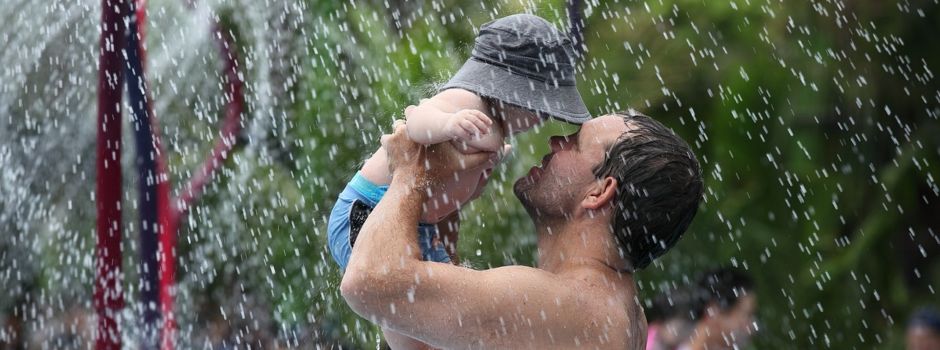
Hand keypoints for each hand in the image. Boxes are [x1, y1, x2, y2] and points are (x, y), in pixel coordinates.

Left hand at [380, 120, 503, 191]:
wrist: (413, 187)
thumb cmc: (437, 174)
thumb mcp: (461, 166)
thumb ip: (480, 158)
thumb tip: (501, 152)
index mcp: (428, 128)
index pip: (423, 108)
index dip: (424, 108)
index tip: (425, 108)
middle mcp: (411, 126)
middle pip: (409, 112)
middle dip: (411, 115)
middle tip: (415, 119)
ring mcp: (395, 134)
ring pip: (396, 124)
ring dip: (399, 130)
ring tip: (405, 137)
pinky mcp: (386, 145)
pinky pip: (385, 139)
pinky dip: (389, 143)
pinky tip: (394, 148)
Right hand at [443, 109, 492, 141]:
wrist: (444, 125)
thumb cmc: (459, 125)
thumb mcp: (467, 121)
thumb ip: (476, 124)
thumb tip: (487, 131)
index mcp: (467, 112)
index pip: (477, 113)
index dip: (484, 118)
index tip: (490, 124)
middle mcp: (462, 115)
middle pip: (474, 119)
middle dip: (482, 126)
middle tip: (487, 132)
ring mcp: (457, 121)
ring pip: (469, 125)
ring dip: (476, 131)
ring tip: (481, 136)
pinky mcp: (453, 128)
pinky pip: (462, 132)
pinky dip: (468, 136)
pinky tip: (470, 138)